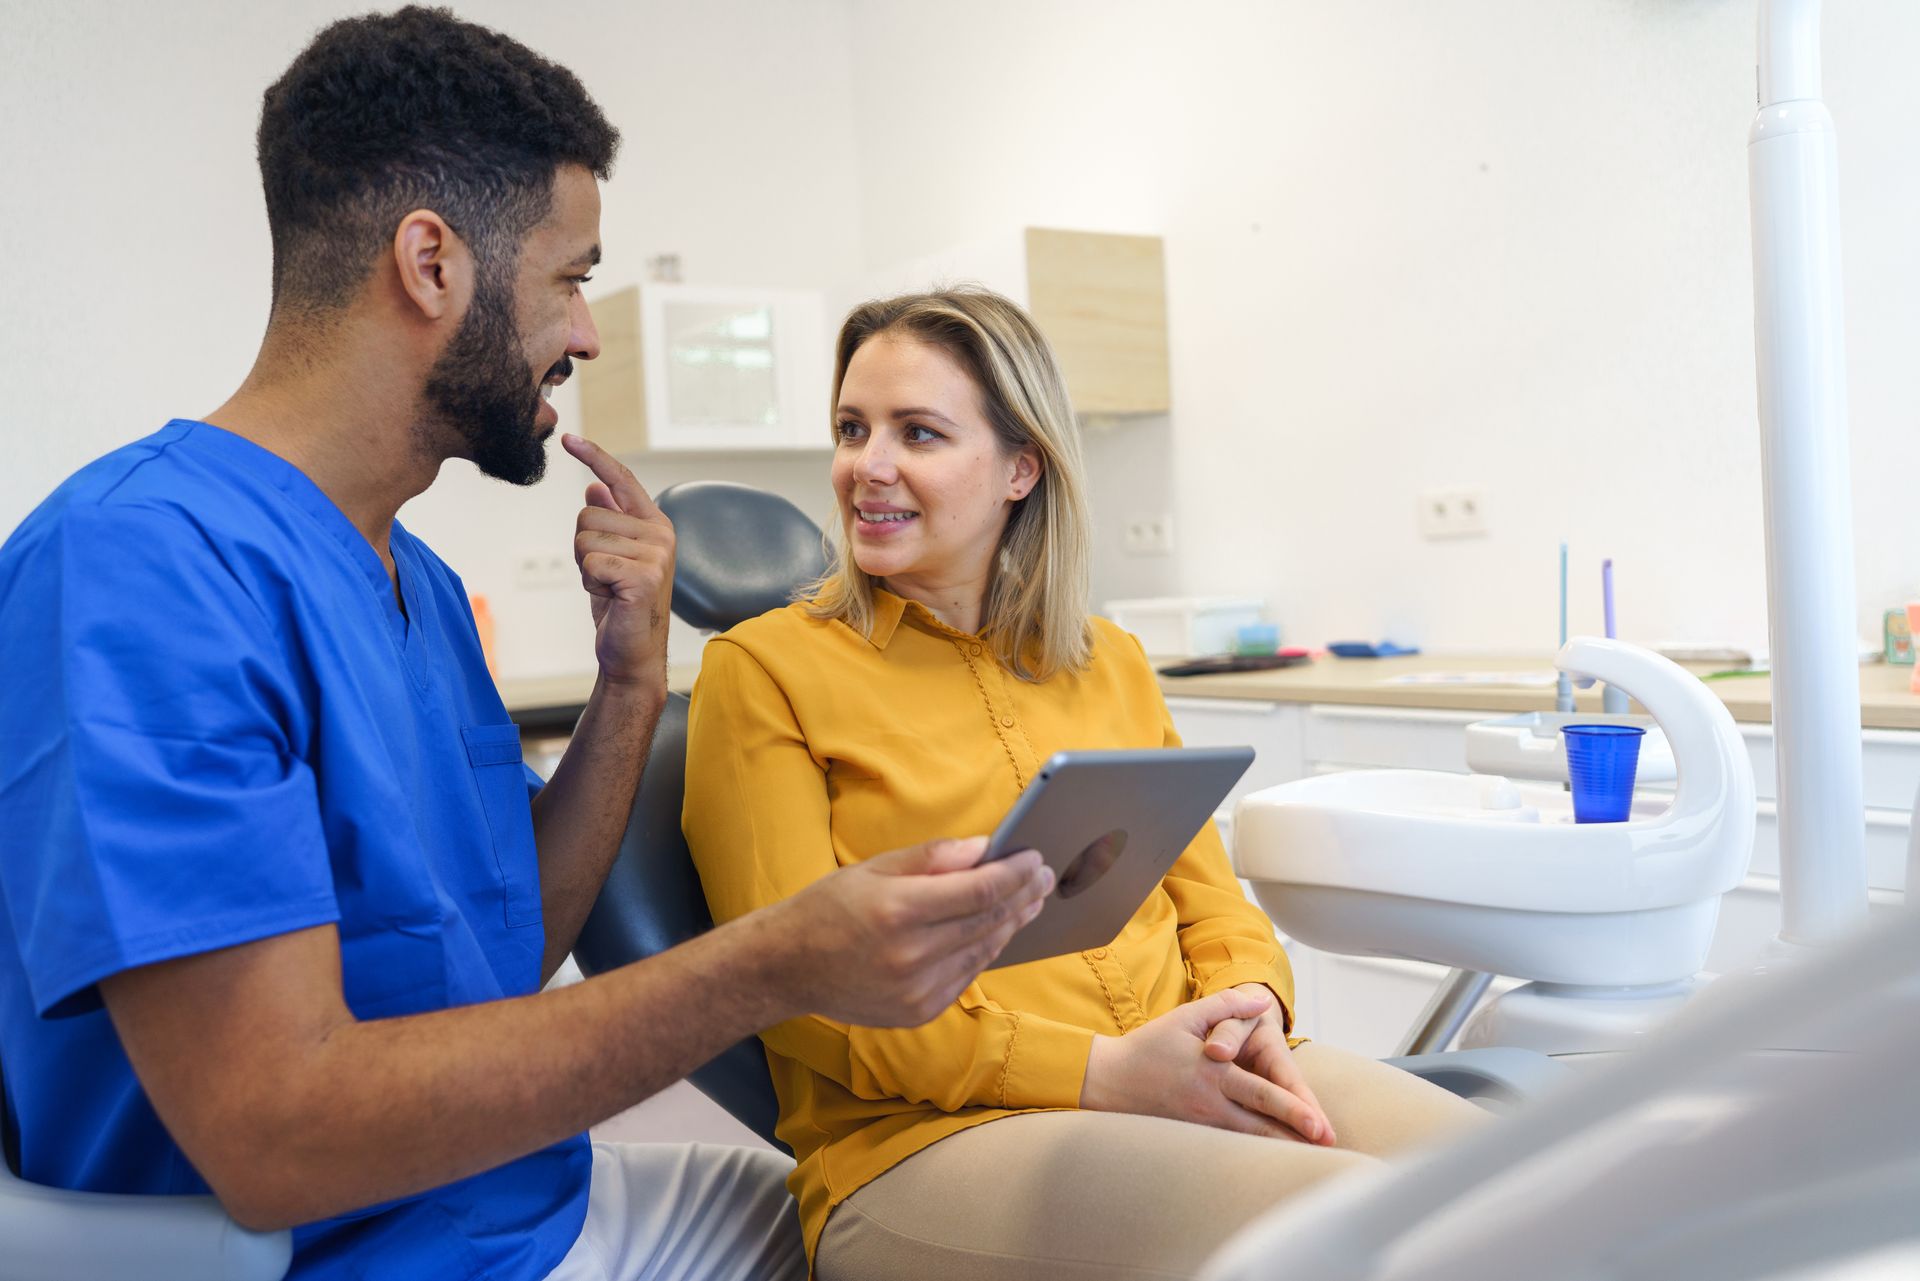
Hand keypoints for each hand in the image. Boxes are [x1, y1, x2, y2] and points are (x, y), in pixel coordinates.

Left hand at [560, 434, 675, 687]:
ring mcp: (656, 554)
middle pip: (589, 514)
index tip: (568, 438)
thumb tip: (593, 489)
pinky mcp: (644, 576)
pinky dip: (591, 583)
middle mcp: (660, 533)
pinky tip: (610, 598)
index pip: (621, 480)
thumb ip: (608, 522)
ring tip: (608, 588)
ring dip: (586, 567)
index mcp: (654, 524)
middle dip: (583, 547)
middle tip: (604, 576)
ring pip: (585, 538)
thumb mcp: (608, 557)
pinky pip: (591, 562)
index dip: (594, 456)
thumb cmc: (620, 605)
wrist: (632, 653)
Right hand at [775, 837, 1054, 1027]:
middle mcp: (910, 954)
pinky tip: (997, 931)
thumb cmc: (829, 908)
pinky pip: (967, 976)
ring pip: (984, 951)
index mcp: (899, 910)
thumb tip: (984, 848)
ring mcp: (916, 989)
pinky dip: (985, 951)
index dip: (1014, 873)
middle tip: (1043, 876)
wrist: (787, 968)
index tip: (1034, 858)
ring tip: (1029, 901)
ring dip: (1011, 923)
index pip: (980, 889)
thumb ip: (932, 858)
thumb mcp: (874, 868)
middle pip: (989, 920)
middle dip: (1022, 895)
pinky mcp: (918, 1011)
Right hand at [1080, 988, 1326, 1141]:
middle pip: (1262, 1126)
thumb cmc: (1148, 1047)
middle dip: (1296, 1138)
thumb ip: (1226, 1006)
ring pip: (1248, 1142)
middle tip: (1327, 1148)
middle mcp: (1210, 1104)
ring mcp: (1201, 1124)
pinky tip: (1271, 1159)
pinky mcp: (1192, 1135)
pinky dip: (1253, 1152)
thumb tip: (1262, 1000)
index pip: (1262, 1095)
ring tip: (1310, 1158)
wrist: (1108, 1080)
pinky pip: (1229, 1147)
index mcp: (1213, 1074)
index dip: (1294, 1110)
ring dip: (1279, 1149)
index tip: (1319, 1124)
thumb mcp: (1185, 1017)